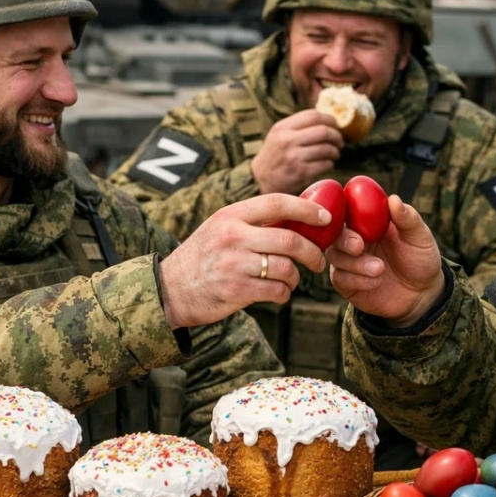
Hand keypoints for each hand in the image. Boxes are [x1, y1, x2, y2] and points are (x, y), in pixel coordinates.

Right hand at [159, 193, 329, 327]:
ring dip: (296, 277)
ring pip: (287, 268)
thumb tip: (298, 219)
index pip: (277, 203)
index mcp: (231, 215)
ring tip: (291, 280)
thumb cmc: (203, 257)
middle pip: (290, 240)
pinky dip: (284, 294)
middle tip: (318, 261)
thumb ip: (253, 222)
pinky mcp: (237, 290)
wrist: (170, 289)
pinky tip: (278, 293)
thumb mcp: (220, 228)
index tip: (325, 218)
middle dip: (312, 252)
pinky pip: (277, 291)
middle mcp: (233, 236)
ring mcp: (234, 264)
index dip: (307, 209)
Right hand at [250, 109, 342, 194]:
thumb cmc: (275, 155)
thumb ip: (298, 126)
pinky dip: (330, 163)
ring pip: (327, 149)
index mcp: (282, 127)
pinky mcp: (301, 173)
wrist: (260, 180)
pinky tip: (327, 164)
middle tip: (340, 141)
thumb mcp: (279, 135)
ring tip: (335, 154)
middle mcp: (288, 140)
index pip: (313, 115)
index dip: (329, 119)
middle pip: (324, 131)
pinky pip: (325, 164)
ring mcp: (294, 157)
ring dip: (336, 151)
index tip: (335, 125)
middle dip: (337, 136)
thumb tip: (328, 120)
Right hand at [326, 195, 443, 326]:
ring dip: (355, 263)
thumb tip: (393, 199)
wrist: (421, 293)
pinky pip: (339, 278)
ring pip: (334, 256)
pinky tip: (376, 282)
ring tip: (380, 269)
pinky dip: (357, 280)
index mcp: (369, 221)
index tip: (350, 215)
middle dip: (344, 238)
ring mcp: (348, 260)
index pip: (347, 208)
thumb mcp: (420, 237)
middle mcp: (354, 238)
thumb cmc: (420, 259)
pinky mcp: (346, 283)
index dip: (342, 209)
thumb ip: (408, 219)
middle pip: (334, 232)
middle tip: (359, 246)